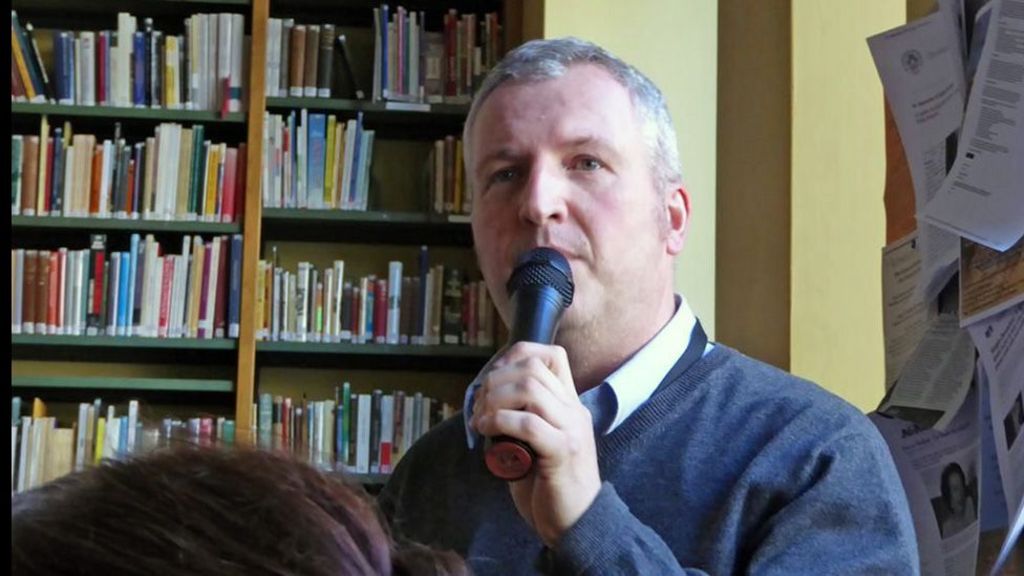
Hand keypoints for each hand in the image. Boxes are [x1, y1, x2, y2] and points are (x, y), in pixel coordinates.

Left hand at [470, 342, 601, 545]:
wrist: (576, 524)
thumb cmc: (548, 486)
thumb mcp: (535, 443)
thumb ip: (522, 418)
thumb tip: (484, 400)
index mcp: (570, 404)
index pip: (551, 356)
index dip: (516, 355)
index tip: (492, 377)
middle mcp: (574, 410)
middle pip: (533, 368)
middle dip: (495, 380)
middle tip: (478, 405)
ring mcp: (571, 429)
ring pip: (529, 389)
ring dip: (494, 400)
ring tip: (481, 420)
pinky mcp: (563, 452)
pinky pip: (528, 423)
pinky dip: (499, 422)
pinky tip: (486, 432)